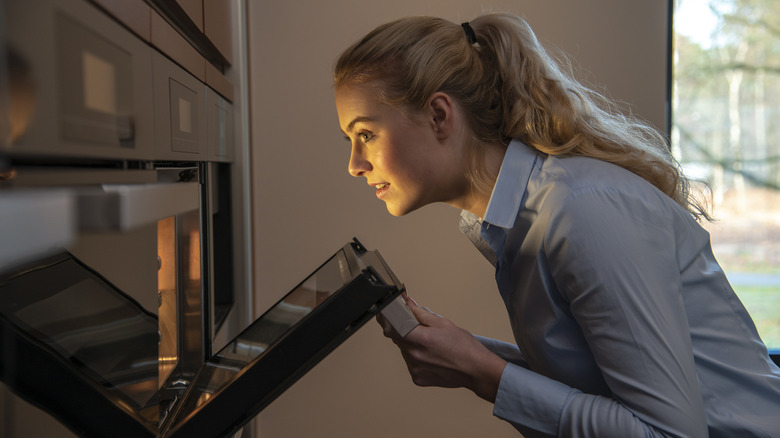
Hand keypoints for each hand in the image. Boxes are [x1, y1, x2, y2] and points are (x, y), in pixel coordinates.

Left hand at [377, 294, 506, 402]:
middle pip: (397, 338)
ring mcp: (414, 368)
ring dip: (411, 344)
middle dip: (402, 329)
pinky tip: (431, 356)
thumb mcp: (443, 323)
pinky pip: (410, 363)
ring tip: (430, 345)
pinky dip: (416, 357)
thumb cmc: (464, 347)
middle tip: (418, 327)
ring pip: (404, 350)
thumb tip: (408, 303)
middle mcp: (414, 355)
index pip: (393, 325)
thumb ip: (421, 314)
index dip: (388, 317)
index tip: (388, 312)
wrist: (476, 370)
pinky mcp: (417, 378)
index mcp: (420, 339)